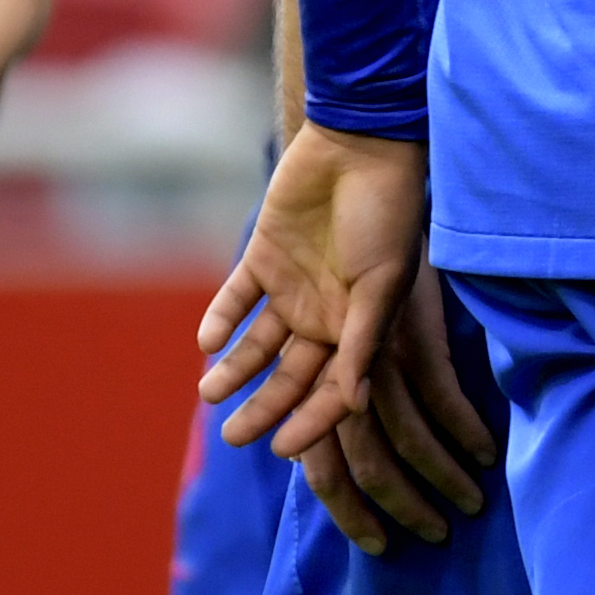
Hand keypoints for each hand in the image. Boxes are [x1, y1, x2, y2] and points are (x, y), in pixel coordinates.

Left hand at [198, 125, 492, 548]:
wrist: (362, 145)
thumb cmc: (386, 214)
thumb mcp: (381, 285)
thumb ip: (363, 343)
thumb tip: (352, 404)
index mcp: (361, 323)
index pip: (332, 385)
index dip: (311, 420)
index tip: (282, 448)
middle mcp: (326, 311)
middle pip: (289, 373)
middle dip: (263, 407)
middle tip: (234, 438)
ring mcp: (293, 284)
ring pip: (257, 343)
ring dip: (235, 369)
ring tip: (209, 393)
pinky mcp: (264, 255)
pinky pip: (236, 297)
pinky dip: (220, 320)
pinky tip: (208, 342)